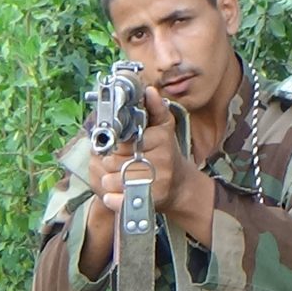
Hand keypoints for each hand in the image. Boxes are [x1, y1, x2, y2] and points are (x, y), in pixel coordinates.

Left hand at [94, 86, 191, 212]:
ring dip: (110, 180)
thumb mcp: (164, 128)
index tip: (119, 147)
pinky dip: (113, 199)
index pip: (122, 141)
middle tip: (119, 162)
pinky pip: (120, 199)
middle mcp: (160, 160)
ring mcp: (156, 182)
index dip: (116, 145)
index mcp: (160, 140)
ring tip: (119, 177)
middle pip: (114, 161)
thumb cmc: (167, 155)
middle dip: (111, 162)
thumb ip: (155, 109)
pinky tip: (115, 195)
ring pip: (113, 180)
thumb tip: (149, 90)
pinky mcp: (150, 200)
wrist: (181, 185)